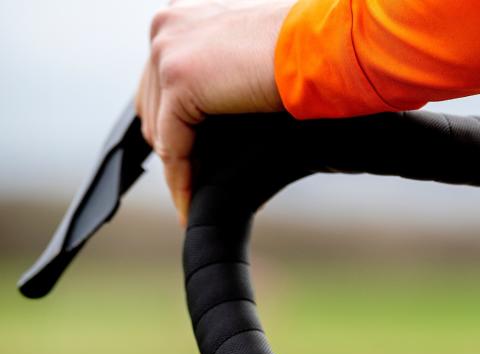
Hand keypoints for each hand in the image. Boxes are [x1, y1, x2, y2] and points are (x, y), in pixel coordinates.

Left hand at [137, 0, 292, 224]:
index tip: (188, 159)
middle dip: (172, 147)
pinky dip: (180, 179)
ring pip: (158, 128)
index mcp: (184, 14)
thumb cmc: (306, 51)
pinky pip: (172, 145)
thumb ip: (225, 72)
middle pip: (152, 104)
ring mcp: (168, 50)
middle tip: (190, 184)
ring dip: (177, 167)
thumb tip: (222, 110)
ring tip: (192, 198)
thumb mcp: (249, 58)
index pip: (162, 80)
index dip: (174, 124)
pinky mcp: (178, 79)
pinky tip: (191, 203)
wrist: (322, 46)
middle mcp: (167, 25)